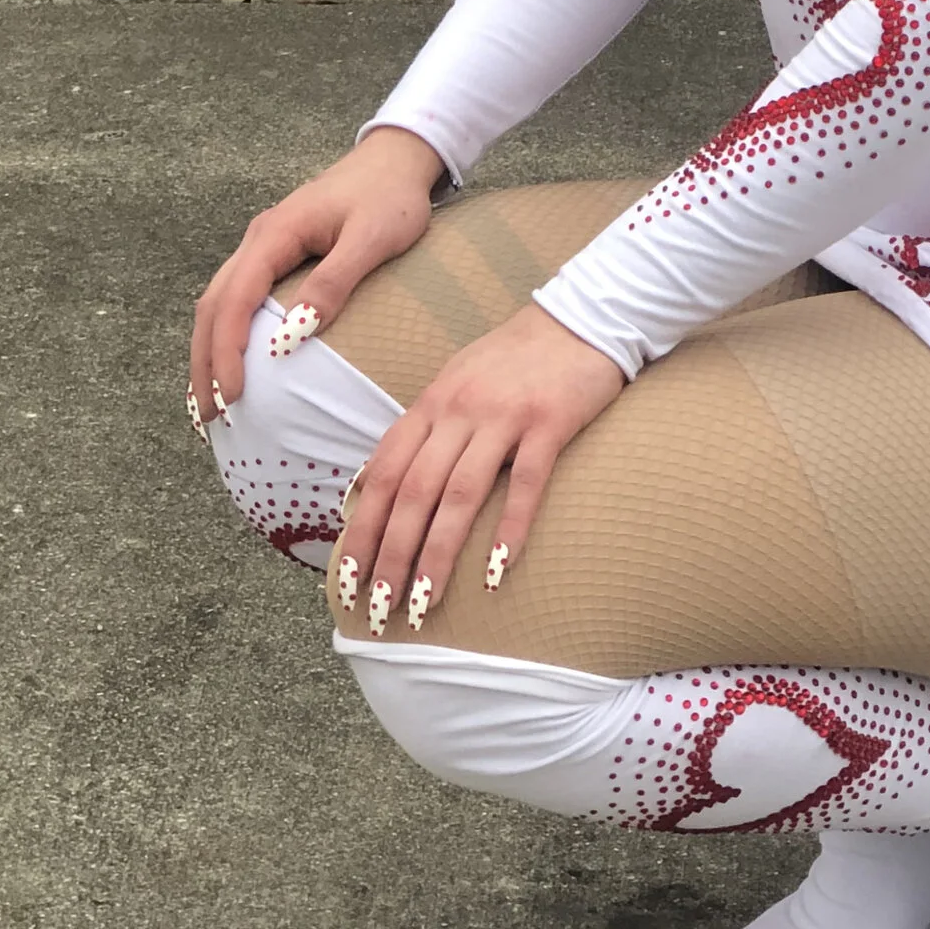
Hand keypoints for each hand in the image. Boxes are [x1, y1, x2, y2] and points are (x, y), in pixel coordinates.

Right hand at [188, 124, 444, 427]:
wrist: (396, 159)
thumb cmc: (390, 196)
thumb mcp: (372, 239)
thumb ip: (333, 283)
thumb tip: (290, 339)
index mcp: (275, 234)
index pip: (235, 299)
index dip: (227, 351)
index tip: (232, 397)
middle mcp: (259, 240)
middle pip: (213, 305)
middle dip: (205, 362)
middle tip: (209, 417)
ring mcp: (264, 246)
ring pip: (218, 303)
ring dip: (208, 351)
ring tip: (209, 403)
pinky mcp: (276, 255)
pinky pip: (237, 299)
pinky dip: (225, 334)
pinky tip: (231, 363)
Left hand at [333, 300, 626, 630]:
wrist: (583, 316)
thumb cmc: (517, 358)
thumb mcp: (457, 382)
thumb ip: (424, 430)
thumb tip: (378, 483)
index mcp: (431, 402)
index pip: (383, 475)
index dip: (362, 530)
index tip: (346, 581)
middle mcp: (459, 408)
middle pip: (413, 492)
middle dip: (390, 556)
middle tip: (378, 612)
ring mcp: (504, 415)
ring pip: (459, 495)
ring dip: (437, 555)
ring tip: (423, 604)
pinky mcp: (550, 422)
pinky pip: (525, 483)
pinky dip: (510, 530)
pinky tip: (497, 573)